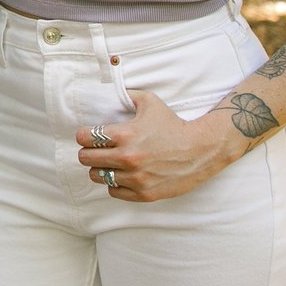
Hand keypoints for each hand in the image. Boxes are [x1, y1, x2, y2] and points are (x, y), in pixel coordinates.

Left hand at [75, 90, 253, 201]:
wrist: (201, 149)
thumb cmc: (174, 124)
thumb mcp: (150, 101)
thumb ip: (127, 95)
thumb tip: (110, 91)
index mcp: (124, 134)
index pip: (84, 138)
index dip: (84, 135)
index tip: (88, 135)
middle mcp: (127, 158)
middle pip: (85, 159)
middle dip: (88, 152)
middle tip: (96, 150)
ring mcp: (135, 178)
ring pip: (98, 176)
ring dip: (101, 168)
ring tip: (110, 163)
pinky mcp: (144, 193)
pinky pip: (114, 191)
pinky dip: (115, 183)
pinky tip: (123, 175)